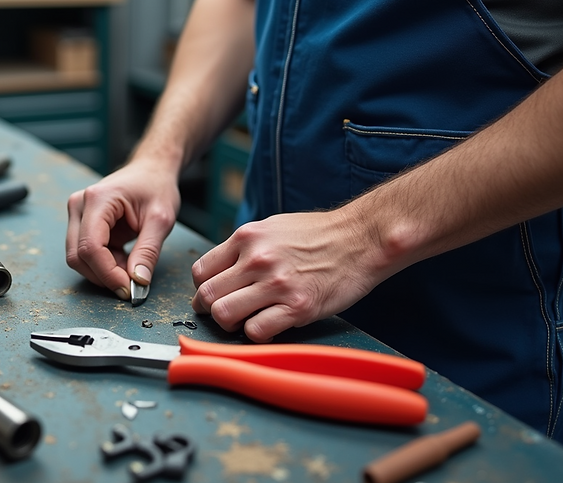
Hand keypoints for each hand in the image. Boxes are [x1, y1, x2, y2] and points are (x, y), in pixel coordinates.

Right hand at [66, 160, 180, 298]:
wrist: (151, 170)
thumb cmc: (156, 187)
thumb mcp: (161, 219)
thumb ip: (148, 252)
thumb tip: (138, 282)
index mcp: (97, 199)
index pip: (90, 247)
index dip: (107, 273)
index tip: (128, 289)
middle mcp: (79, 205)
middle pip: (78, 256)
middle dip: (104, 276)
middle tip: (131, 285)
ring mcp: (77, 214)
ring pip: (78, 258)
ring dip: (103, 272)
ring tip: (131, 267)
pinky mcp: (81, 224)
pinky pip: (86, 254)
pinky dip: (105, 265)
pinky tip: (125, 260)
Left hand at [191, 209, 385, 341]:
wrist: (362, 238)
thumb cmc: (318, 235)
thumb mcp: (272, 228)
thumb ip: (244, 248)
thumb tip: (220, 273)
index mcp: (246, 237)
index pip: (201, 272)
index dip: (203, 289)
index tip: (214, 296)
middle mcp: (256, 259)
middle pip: (207, 296)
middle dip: (210, 311)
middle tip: (227, 314)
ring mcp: (276, 283)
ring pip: (224, 315)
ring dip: (231, 325)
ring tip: (247, 320)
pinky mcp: (298, 306)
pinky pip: (256, 331)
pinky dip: (258, 334)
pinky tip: (271, 326)